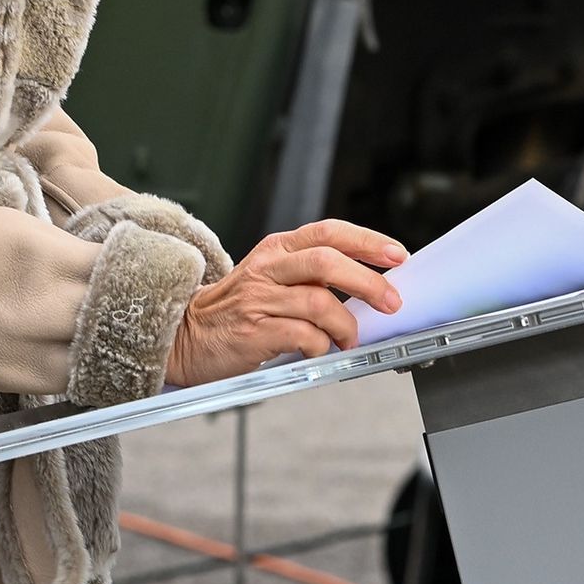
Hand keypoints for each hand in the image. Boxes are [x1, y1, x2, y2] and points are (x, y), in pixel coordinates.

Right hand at [166, 220, 407, 385]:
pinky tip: (318, 350)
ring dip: (346, 326)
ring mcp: (258, 299)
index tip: (398, 255)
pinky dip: (320, 346)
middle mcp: (267, 268)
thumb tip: (368, 286)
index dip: (368, 242)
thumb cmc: (236, 310)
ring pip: (320, 304)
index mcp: (276, 248)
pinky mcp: (253, 331)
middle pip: (328, 261)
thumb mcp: (270, 277)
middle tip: (390, 302)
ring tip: (348, 339)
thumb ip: (310, 275)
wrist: (185, 334)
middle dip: (368, 282)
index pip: (329, 232)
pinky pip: (303, 336)